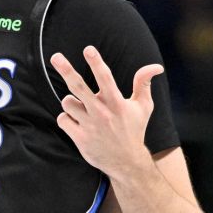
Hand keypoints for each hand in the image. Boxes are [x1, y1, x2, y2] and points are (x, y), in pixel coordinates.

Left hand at [50, 46, 161, 177]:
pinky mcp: (79, 138)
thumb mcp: (144, 107)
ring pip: (67, 103)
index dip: (96, 63)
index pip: (105, 78)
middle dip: (67, 70)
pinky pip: (62, 119)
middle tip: (55, 57)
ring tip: (83, 108)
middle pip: (79, 87)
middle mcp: (102, 113)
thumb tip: (157, 67)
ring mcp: (89, 126)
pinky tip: (77, 123)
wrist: (126, 163)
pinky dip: (67, 119)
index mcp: (117, 103)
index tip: (88, 49)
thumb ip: (144, 84)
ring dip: (71, 102)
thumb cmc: (134, 130)